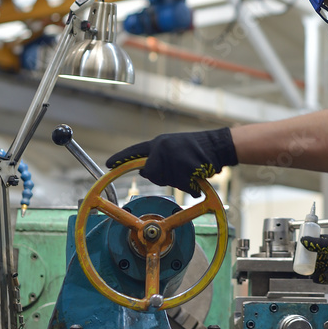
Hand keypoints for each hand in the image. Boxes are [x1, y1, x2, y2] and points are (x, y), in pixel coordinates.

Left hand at [106, 129, 237, 196]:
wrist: (219, 145)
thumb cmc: (197, 150)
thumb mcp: (174, 148)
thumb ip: (158, 158)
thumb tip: (144, 171)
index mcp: (159, 143)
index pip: (135, 151)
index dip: (120, 158)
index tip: (108, 164)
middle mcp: (163, 147)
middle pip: (152, 173)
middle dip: (163, 177)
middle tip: (179, 170)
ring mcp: (174, 156)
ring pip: (167, 180)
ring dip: (179, 181)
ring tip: (190, 170)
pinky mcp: (185, 165)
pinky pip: (181, 184)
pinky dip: (190, 185)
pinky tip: (196, 176)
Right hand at [300, 234, 327, 285]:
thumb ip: (319, 244)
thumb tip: (304, 240)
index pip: (315, 243)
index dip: (307, 246)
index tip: (298, 249)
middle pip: (316, 257)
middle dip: (308, 260)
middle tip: (300, 263)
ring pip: (320, 268)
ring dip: (313, 271)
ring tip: (306, 272)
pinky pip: (326, 278)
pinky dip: (320, 279)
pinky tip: (316, 279)